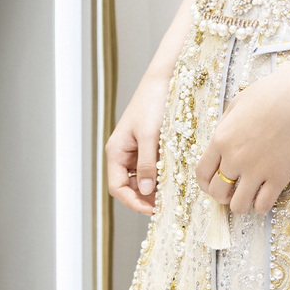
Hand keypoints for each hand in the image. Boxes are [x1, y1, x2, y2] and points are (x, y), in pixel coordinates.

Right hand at [105, 71, 171, 214]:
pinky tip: (174, 177)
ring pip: (141, 178)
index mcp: (116, 151)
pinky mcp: (148, 145)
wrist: (164, 79)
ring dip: (154, 187)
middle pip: (129, 186)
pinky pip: (151, 167)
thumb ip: (146, 165)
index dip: (133, 202)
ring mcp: (135, 150)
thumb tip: (144, 192)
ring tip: (172, 192)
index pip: (117, 188)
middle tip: (166, 204)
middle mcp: (123, 153)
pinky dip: (160, 175)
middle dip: (145, 198)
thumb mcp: (150, 135)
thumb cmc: (152, 102)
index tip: (152, 210)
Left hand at [196, 59, 289, 213]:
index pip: (202, 174)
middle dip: (222, 194)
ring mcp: (256, 170)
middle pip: (217, 193)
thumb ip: (224, 128)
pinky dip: (261, 204)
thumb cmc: (266, 95)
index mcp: (220, 139)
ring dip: (241, 203)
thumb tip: (220, 146)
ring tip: (249, 193)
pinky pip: (262, 206)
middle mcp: (234, 158)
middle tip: (233, 189)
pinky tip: (265, 193)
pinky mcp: (278, 177)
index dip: (205, 184)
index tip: (213, 184)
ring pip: (238, 207)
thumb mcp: (235, 105)